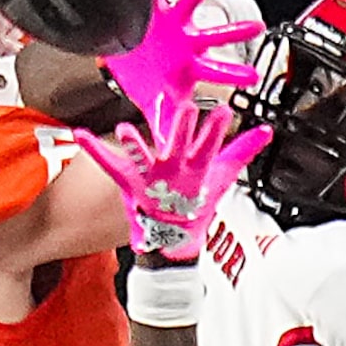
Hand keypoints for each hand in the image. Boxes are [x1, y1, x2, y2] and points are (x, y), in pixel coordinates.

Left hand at [77, 98, 270, 262]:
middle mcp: (173, 172)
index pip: (210, 146)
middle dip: (182, 129)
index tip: (224, 110)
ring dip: (134, 144)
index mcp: (196, 168)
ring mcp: (150, 178)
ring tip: (125, 130)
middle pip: (179, 147)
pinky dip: (94, 149)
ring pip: (143, 158)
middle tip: (186, 109)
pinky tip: (79, 134)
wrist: (175, 236)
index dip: (217, 130)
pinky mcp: (130, 183)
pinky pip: (109, 164)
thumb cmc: (198, 199)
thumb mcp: (223, 176)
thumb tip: (266, 131)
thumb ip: (243, 150)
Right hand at [101, 0, 264, 134]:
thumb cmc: (143, 80)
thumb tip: (170, 154)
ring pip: (189, 4)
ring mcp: (171, 24)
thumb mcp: (157, 108)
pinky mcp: (151, 10)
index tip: (253, 76)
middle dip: (234, 34)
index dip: (234, 75)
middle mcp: (186, 44)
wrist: (121, 59)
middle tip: (257, 28)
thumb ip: (166, 128)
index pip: (217, 72)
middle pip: (215, 38)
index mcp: (190, 67)